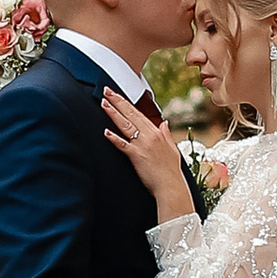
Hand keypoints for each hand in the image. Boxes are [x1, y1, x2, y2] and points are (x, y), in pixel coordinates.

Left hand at [102, 84, 192, 219]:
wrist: (171, 186)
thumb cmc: (171, 171)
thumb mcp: (172, 149)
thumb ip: (166, 134)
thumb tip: (164, 122)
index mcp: (156, 133)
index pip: (138, 113)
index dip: (126, 102)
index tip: (117, 94)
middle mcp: (150, 136)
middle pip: (130, 114)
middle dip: (117, 101)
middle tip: (106, 90)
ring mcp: (143, 145)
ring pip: (126, 125)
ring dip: (114, 113)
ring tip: (103, 103)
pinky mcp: (137, 156)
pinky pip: (123, 145)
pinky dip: (114, 138)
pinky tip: (106, 132)